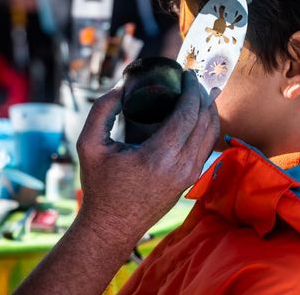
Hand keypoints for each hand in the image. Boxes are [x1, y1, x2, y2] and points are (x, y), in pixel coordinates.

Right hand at [76, 70, 217, 245]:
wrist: (111, 226)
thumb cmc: (99, 186)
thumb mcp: (89, 144)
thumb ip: (102, 110)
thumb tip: (121, 85)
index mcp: (159, 156)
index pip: (188, 114)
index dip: (191, 89)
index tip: (185, 73)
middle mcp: (180, 166)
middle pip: (204, 121)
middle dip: (202, 95)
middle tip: (191, 79)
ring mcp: (188, 175)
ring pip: (211, 134)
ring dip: (207, 110)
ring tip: (197, 93)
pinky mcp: (189, 181)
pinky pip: (206, 147)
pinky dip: (206, 127)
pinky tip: (197, 115)